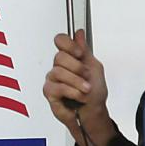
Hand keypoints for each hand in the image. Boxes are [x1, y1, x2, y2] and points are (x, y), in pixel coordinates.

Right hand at [43, 29, 114, 145]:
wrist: (94, 113)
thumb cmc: (94, 93)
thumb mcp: (95, 68)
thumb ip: (85, 50)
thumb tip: (79, 33)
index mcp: (70, 58)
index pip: (60, 41)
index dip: (68, 44)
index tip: (79, 53)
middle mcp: (59, 67)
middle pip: (59, 56)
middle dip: (77, 67)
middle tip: (86, 76)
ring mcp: (53, 79)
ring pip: (58, 72)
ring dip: (77, 82)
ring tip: (85, 89)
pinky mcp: (50, 93)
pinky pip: (57, 87)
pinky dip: (72, 92)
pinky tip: (78, 96)